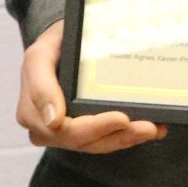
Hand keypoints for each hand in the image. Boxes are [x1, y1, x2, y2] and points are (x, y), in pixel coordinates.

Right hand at [14, 22, 167, 153]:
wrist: (62, 42)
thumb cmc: (52, 45)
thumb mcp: (39, 55)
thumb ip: (41, 85)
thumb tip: (54, 121)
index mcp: (32, 111)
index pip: (65, 129)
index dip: (95, 127)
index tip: (122, 118)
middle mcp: (47, 128)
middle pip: (86, 141)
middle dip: (119, 135)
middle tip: (148, 126)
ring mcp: (66, 133)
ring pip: (100, 144)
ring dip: (128, 138)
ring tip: (154, 128)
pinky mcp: (85, 133)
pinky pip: (107, 139)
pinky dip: (130, 135)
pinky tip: (155, 128)